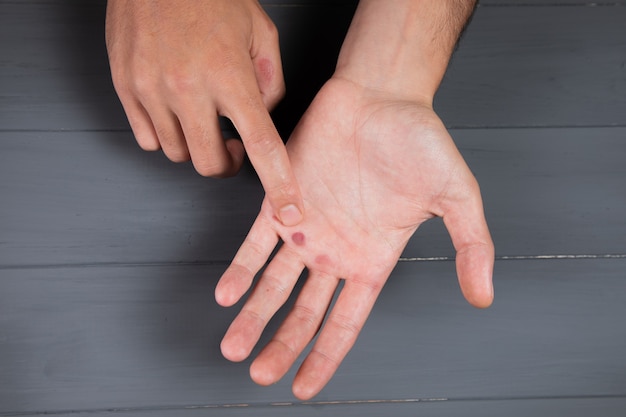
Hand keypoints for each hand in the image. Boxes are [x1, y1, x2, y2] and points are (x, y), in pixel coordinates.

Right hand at [105, 0, 302, 224]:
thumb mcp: (261, 33)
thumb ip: (270, 82)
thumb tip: (261, 119)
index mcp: (229, 75)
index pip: (261, 145)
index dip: (279, 185)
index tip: (290, 212)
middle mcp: (188, 88)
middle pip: (209, 164)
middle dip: (225, 166)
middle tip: (230, 148)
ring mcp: (151, 89)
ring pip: (177, 153)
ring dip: (195, 145)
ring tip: (200, 116)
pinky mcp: (125, 86)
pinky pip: (147, 138)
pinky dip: (165, 135)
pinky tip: (175, 112)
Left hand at [215, 78, 494, 398]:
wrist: (381, 93)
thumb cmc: (419, 140)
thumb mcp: (457, 196)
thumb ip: (470, 246)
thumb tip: (483, 296)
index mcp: (372, 260)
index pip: (344, 322)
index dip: (324, 357)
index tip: (303, 388)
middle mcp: (335, 250)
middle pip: (303, 313)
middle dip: (282, 346)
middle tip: (260, 374)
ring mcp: (306, 226)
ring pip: (274, 283)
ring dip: (253, 315)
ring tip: (234, 347)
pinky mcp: (281, 198)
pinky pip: (255, 241)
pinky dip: (241, 267)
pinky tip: (227, 293)